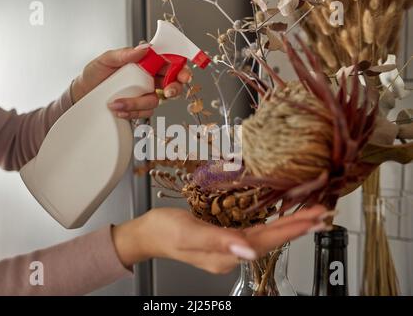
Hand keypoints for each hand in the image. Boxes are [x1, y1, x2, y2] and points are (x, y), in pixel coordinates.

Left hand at [71, 45, 191, 118]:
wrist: (82, 96)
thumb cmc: (94, 75)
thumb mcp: (106, 60)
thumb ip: (124, 54)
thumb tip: (144, 49)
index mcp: (145, 62)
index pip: (168, 62)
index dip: (180, 68)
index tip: (182, 75)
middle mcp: (148, 78)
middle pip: (172, 83)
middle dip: (174, 88)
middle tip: (167, 91)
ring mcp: (144, 94)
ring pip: (155, 101)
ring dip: (138, 104)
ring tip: (117, 103)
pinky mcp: (138, 109)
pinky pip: (145, 113)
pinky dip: (132, 113)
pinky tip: (118, 110)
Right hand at [112, 206, 328, 273]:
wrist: (148, 233)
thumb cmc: (164, 230)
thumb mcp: (189, 233)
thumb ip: (219, 241)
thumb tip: (249, 251)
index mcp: (224, 255)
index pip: (265, 241)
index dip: (290, 229)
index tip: (313, 218)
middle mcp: (230, 256)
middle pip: (270, 240)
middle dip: (297, 227)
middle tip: (322, 214)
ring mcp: (227, 250)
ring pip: (264, 237)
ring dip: (287, 226)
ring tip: (308, 217)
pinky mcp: (223, 242)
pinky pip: (253, 234)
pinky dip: (271, 226)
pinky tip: (278, 221)